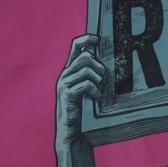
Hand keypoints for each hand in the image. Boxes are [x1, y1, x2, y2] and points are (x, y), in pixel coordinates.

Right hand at [56, 34, 103, 148]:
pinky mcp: (67, 93)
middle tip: (103, 80)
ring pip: (87, 69)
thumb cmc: (79, 108)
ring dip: (98, 79)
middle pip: (85, 56)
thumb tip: (102, 63)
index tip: (98, 39)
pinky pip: (86, 84)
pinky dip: (95, 91)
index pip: (75, 45)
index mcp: (69, 69)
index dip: (86, 39)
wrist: (69, 128)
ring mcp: (64, 83)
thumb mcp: (84, 88)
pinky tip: (96, 98)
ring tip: (99, 90)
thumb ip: (89, 75)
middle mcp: (65, 73)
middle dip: (99, 67)